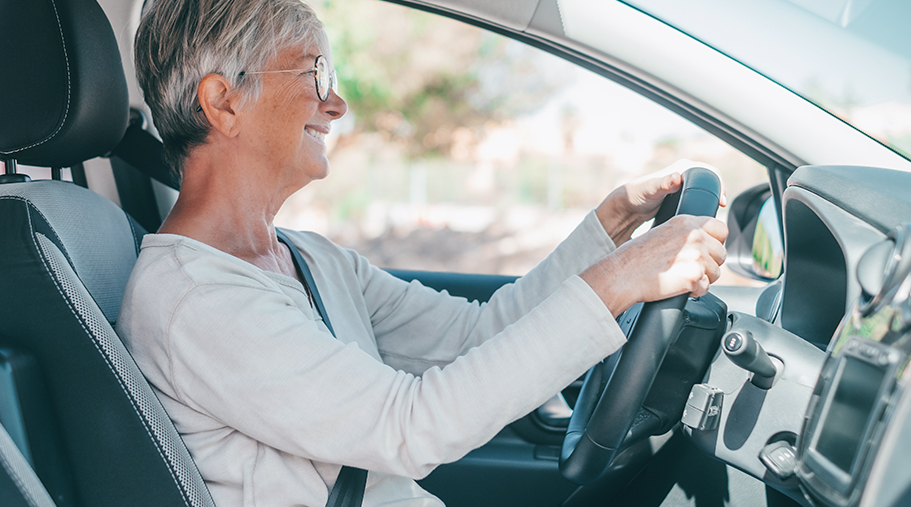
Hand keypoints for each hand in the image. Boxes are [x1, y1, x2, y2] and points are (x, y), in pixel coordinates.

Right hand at [581, 215, 727, 314]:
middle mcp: (694, 236)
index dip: (715, 242)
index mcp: (686, 222)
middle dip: (709, 263)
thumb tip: (706, 242)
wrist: (622, 274)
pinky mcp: (694, 276)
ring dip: (702, 279)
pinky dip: (694, 292)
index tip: (705, 250)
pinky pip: (706, 288)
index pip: (721, 228)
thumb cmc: (636, 258)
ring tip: (680, 277)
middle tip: (688, 268)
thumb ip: (686, 233)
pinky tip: (679, 287)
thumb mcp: (663, 232)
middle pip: (721, 253)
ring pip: (716, 272)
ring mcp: (696, 255)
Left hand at [595, 160, 725, 244]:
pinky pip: (697, 201)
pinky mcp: (680, 198)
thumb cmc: (638, 195)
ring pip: (704, 194)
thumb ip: (664, 183)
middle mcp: (684, 175)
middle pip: (710, 184)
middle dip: (717, 196)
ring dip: (710, 203)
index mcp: (683, 168)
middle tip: (717, 211)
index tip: (720, 200)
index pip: (710, 173)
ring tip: (711, 216)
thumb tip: (677, 178)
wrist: (627, 207)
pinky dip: (702, 208)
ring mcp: (683, 187)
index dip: (719, 185)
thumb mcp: (652, 189)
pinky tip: (702, 217)